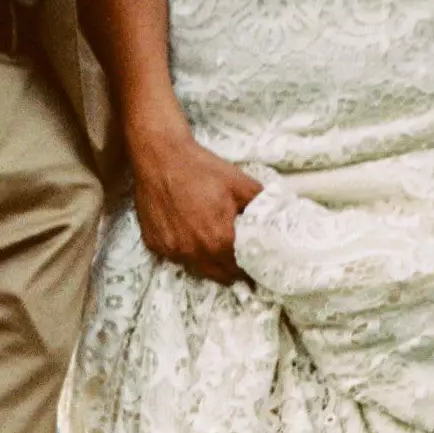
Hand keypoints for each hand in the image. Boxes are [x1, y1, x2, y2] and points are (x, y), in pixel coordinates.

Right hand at [129, 116, 263, 283]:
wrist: (160, 157)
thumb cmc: (201, 169)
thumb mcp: (240, 183)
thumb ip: (261, 204)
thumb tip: (277, 217)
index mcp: (220, 241)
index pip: (241, 270)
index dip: (250, 269)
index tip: (255, 266)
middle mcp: (195, 253)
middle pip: (220, 275)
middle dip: (232, 270)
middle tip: (239, 259)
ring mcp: (173, 251)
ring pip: (197, 268)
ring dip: (209, 262)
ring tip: (215, 247)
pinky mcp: (155, 245)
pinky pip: (176, 257)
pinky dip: (186, 251)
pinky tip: (189, 235)